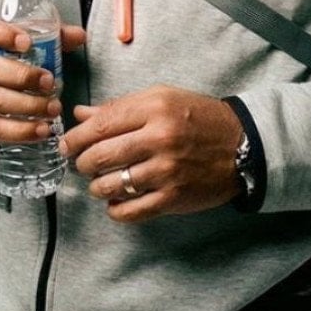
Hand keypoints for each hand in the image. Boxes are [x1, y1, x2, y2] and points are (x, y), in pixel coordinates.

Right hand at [0, 14, 85, 143]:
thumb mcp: (5, 39)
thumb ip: (44, 35)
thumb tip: (79, 36)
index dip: (1, 34)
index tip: (27, 43)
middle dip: (21, 76)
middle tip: (49, 82)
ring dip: (26, 107)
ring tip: (52, 108)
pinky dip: (18, 131)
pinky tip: (39, 129)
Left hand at [59, 85, 242, 223]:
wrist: (242, 146)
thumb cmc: (199, 118)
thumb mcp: (163, 99)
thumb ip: (120, 107)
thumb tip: (81, 114)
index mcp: (155, 108)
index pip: (101, 125)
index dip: (76, 137)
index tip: (67, 144)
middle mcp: (160, 138)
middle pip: (99, 156)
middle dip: (82, 163)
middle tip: (82, 164)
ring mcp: (166, 171)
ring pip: (110, 185)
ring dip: (97, 186)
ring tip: (101, 182)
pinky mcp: (173, 198)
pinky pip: (129, 211)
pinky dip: (115, 209)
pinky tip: (116, 201)